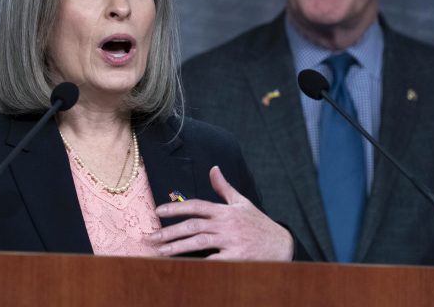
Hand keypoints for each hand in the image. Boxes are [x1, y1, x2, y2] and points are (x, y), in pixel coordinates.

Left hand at [145, 166, 292, 260]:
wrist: (282, 244)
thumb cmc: (259, 224)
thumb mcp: (242, 202)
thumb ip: (224, 187)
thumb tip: (213, 168)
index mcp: (224, 211)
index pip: (196, 206)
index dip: (176, 207)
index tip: (158, 211)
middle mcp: (225, 224)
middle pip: (192, 225)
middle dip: (170, 231)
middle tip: (152, 236)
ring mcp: (230, 241)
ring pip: (198, 242)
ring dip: (177, 247)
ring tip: (161, 251)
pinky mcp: (235, 257)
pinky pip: (212, 260)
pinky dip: (198, 263)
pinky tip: (183, 265)